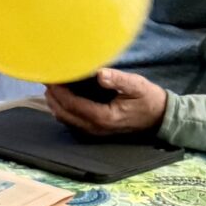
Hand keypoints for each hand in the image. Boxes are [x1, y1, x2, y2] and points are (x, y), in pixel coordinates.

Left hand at [43, 70, 167, 136]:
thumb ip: (117, 80)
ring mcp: (94, 131)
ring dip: (55, 103)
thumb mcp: (137, 85)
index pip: (73, 105)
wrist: (160, 117)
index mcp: (104, 118)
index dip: (59, 92)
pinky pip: (72, 121)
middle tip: (46, 79)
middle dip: (53, 97)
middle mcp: (96, 128)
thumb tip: (100, 74)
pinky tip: (60, 96)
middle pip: (64, 114)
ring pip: (66, 119)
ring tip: (51, 86)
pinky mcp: (95, 129)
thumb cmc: (148, 99)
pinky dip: (63, 109)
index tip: (51, 78)